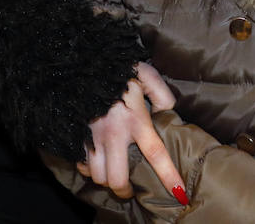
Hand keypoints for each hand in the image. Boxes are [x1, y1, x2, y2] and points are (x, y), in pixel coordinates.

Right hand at [78, 67, 185, 203]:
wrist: (80, 62)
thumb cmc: (117, 68)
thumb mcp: (145, 74)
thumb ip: (162, 95)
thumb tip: (170, 112)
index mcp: (135, 118)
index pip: (156, 153)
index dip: (168, 175)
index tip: (179, 192)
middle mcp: (113, 133)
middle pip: (118, 178)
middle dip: (125, 190)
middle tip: (130, 189)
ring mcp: (92, 137)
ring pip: (98, 176)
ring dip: (107, 180)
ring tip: (113, 175)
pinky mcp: (76, 136)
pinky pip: (82, 165)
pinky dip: (89, 169)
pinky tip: (96, 162)